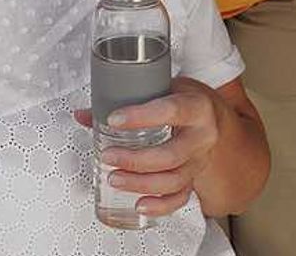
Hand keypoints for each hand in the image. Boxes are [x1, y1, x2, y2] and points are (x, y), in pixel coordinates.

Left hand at [74, 77, 221, 216]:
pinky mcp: (194, 177)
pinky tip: (140, 205)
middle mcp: (201, 136)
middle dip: (135, 160)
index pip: (170, 111)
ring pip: (173, 180)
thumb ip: (123, 101)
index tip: (114, 119)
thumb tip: (85, 115)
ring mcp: (199, 160)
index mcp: (196, 107)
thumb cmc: (183, 100)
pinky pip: (180, 198)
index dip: (141, 116)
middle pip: (170, 155)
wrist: (210, 116)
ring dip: (141, 183)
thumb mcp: (160, 90)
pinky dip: (160, 205)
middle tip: (108, 156)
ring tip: (114, 178)